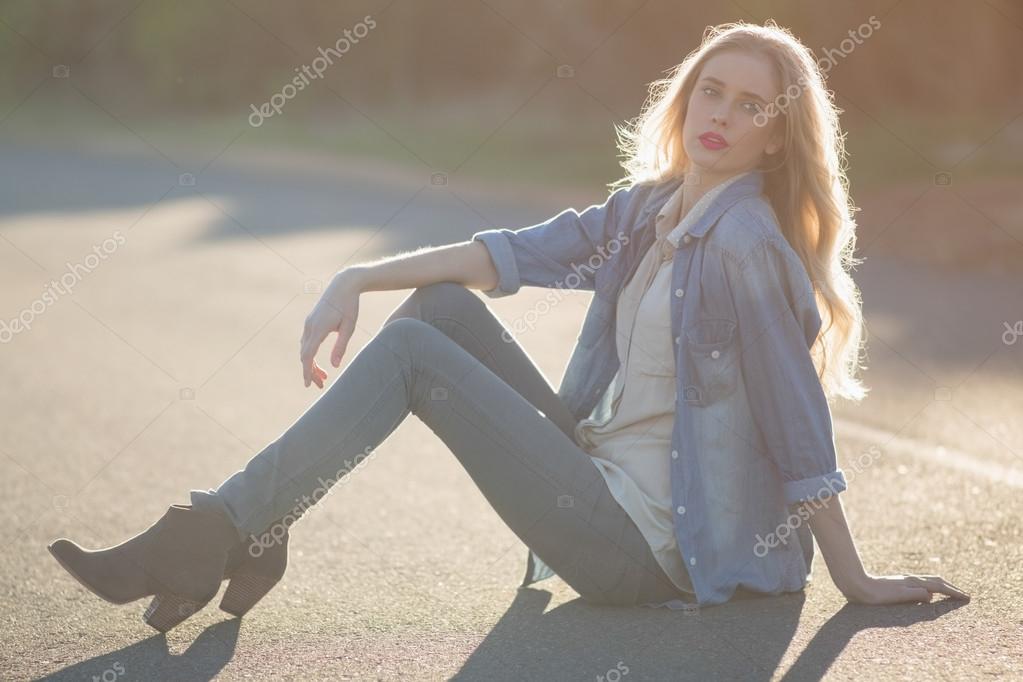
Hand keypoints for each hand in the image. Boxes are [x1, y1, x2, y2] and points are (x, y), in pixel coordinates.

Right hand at [300, 270, 361, 388]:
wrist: (343, 284)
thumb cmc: (350, 305)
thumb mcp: (349, 327)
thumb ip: (340, 346)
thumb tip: (334, 366)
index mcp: (319, 329)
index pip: (308, 356)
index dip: (307, 371)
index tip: (307, 385)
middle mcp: (310, 326)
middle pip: (305, 355)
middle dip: (310, 371)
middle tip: (321, 385)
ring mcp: (309, 323)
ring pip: (305, 349)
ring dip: (311, 363)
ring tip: (323, 376)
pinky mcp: (311, 321)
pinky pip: (306, 341)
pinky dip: (310, 353)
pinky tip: (317, 361)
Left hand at [845, 573, 969, 604]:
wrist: (857, 586)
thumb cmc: (875, 595)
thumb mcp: (896, 596)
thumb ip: (914, 595)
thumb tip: (931, 594)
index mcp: (912, 582)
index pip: (939, 586)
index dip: (954, 592)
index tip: (967, 598)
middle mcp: (910, 579)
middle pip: (936, 581)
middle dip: (951, 588)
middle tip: (963, 595)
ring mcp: (904, 581)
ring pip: (928, 581)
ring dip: (942, 587)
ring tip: (951, 593)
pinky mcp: (898, 584)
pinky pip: (921, 585)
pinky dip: (931, 588)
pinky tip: (928, 594)